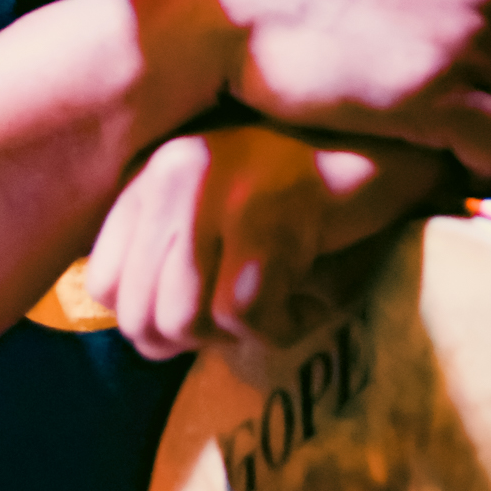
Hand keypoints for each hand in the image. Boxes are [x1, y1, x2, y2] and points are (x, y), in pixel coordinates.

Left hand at [86, 123, 449, 359]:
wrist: (386, 151)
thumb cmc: (302, 196)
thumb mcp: (216, 212)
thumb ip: (169, 255)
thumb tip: (141, 332)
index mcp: (151, 174)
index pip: (103, 287)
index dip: (155, 321)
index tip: (209, 303)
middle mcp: (172, 174)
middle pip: (141, 319)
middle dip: (197, 339)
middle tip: (249, 310)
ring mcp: (215, 189)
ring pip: (185, 322)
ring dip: (241, 332)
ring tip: (280, 294)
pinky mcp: (264, 212)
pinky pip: (245, 317)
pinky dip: (284, 324)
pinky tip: (307, 288)